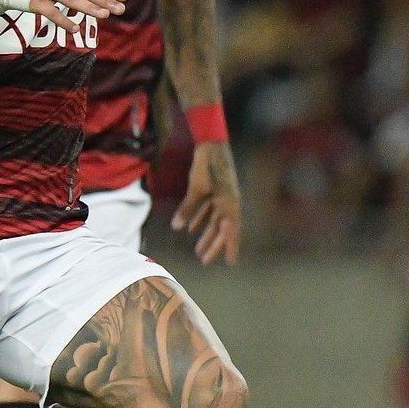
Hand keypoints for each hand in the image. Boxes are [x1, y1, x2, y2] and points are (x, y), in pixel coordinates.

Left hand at [172, 139, 241, 264]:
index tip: (231, 263)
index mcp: (229, 204)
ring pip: (215, 220)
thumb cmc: (206, 166)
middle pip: (222, 229)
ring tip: (197, 250)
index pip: (231, 231)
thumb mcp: (196, 189)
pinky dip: (200, 219)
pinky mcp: (215, 190)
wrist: (211, 144)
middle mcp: (229, 202)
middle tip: (204, 261)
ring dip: (206, 235)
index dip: (230, 247)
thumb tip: (177, 228)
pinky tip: (190, 229)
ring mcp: (223, 196)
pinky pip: (208, 209)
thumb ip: (187, 208)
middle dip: (214, 245)